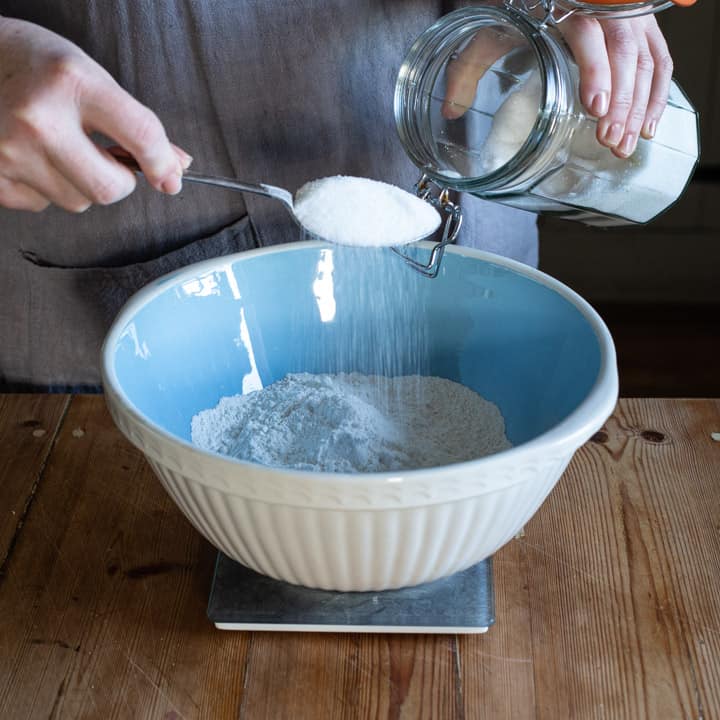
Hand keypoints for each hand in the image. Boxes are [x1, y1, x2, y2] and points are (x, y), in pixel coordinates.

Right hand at [0, 16, 191, 211]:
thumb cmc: (35, 66)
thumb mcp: (92, 78)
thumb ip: (136, 123)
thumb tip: (175, 165)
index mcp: (71, 83)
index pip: (140, 136)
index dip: (163, 164)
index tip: (170, 177)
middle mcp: (38, 119)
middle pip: (109, 188)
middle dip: (119, 180)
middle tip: (106, 157)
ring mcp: (10, 151)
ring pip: (78, 202)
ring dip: (79, 183)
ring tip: (58, 147)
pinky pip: (44, 204)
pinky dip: (47, 187)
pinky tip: (33, 155)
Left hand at [441, 13, 673, 159]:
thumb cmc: (516, 6)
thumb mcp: (488, 33)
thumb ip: (468, 68)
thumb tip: (449, 110)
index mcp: (567, 6)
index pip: (588, 37)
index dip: (595, 72)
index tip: (594, 107)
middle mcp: (603, 9)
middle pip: (624, 54)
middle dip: (621, 103)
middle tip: (610, 141)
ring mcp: (627, 18)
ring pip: (645, 60)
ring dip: (639, 106)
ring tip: (624, 144)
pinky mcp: (640, 29)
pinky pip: (659, 59)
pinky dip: (658, 93)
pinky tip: (650, 125)